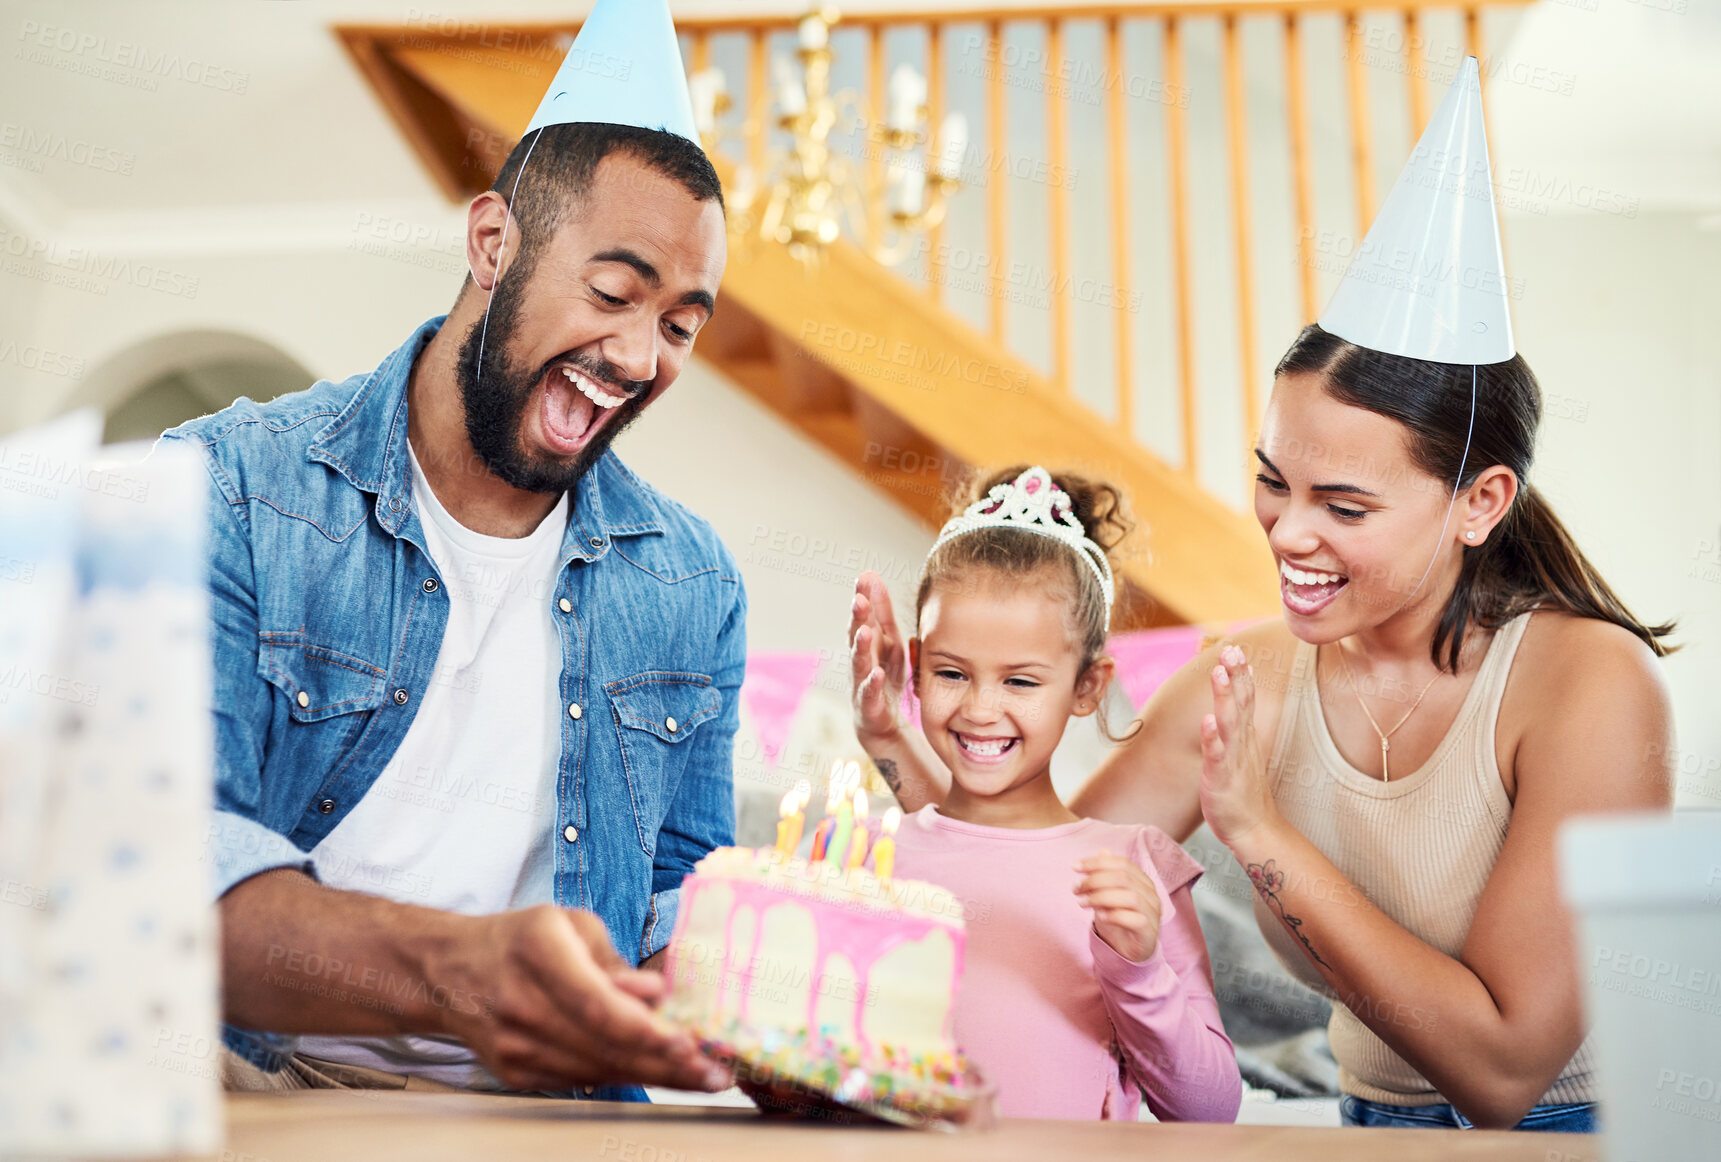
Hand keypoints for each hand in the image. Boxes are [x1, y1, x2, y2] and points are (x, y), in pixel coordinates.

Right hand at [439, 905, 729, 1093]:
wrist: (447, 972)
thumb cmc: (519, 939)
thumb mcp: (569, 924)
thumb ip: (615, 962)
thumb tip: (657, 995)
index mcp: (538, 952)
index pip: (595, 1003)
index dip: (644, 1029)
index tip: (687, 1042)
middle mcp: (522, 1004)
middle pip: (603, 1046)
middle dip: (668, 1064)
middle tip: (716, 1072)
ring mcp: (515, 1046)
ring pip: (597, 1070)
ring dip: (655, 1076)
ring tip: (702, 1076)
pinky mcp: (517, 1072)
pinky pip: (581, 1080)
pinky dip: (623, 1076)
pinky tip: (659, 1074)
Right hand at [849, 571, 908, 743]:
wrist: (881, 722)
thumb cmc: (883, 675)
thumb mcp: (888, 640)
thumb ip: (881, 610)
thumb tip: (870, 574)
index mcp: (870, 642)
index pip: (865, 616)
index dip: (865, 597)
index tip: (865, 576)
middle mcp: (862, 659)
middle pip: (857, 635)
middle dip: (858, 617)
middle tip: (859, 598)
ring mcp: (862, 682)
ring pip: (859, 662)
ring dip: (860, 647)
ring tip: (863, 631)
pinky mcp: (868, 705)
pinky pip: (870, 693)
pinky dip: (873, 683)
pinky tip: (878, 673)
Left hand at [1074, 849, 1162, 962]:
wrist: (1132, 951)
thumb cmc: (1121, 919)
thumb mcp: (1110, 895)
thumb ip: (1107, 875)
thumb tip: (1102, 851)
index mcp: (1143, 881)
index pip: (1122, 863)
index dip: (1097, 862)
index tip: (1075, 867)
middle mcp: (1151, 894)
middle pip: (1123, 878)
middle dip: (1094, 880)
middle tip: (1075, 888)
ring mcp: (1152, 913)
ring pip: (1130, 897)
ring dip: (1100, 897)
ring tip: (1081, 903)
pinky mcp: (1149, 932)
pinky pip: (1135, 920)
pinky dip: (1114, 915)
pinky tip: (1099, 917)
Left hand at [1198, 644, 1279, 849]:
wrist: (1254, 829)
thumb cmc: (1243, 790)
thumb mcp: (1242, 749)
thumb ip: (1239, 720)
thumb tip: (1236, 692)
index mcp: (1245, 736)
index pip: (1246, 698)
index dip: (1241, 673)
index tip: (1237, 647)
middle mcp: (1241, 743)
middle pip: (1241, 703)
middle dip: (1236, 675)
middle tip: (1232, 649)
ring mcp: (1233, 760)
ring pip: (1230, 723)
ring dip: (1225, 697)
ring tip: (1219, 673)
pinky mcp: (1221, 779)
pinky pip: (1217, 756)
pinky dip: (1213, 738)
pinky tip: (1207, 721)